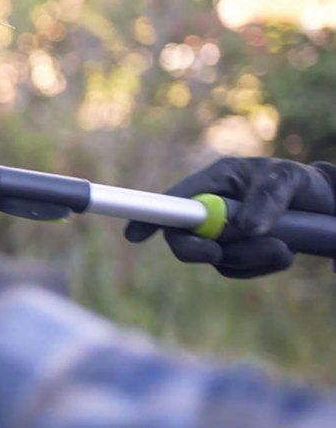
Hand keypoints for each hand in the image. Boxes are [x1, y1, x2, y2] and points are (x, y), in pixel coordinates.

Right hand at [124, 157, 335, 277]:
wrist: (328, 206)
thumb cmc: (302, 183)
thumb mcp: (288, 180)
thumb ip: (266, 199)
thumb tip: (246, 228)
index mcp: (214, 181)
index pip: (172, 201)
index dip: (149, 217)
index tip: (134, 236)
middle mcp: (212, 208)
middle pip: (185, 237)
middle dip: (204, 249)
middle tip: (220, 255)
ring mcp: (224, 234)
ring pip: (217, 258)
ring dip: (248, 259)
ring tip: (286, 249)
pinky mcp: (239, 254)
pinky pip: (237, 269)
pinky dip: (259, 267)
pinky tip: (284, 254)